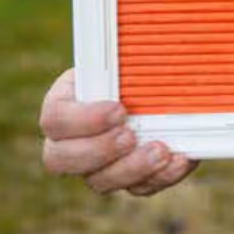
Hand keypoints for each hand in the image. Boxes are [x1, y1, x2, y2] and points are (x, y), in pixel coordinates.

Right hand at [40, 69, 198, 196]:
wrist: (155, 86)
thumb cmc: (133, 66)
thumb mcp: (126, 57)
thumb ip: (127, 58)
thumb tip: (150, 44)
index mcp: (63, 104)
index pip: (55, 119)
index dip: (83, 120)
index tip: (119, 109)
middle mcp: (70, 141)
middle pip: (61, 160)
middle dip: (98, 151)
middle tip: (130, 136)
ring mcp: (95, 166)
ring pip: (99, 182)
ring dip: (131, 169)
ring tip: (161, 151)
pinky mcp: (126, 179)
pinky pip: (137, 188)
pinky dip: (160, 177)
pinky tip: (179, 160)